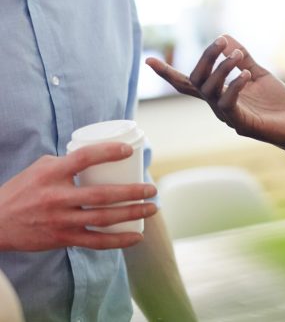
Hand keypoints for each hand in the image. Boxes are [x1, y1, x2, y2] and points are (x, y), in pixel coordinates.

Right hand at [0, 143, 157, 251]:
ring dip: (131, 214)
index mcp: (52, 174)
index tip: (128, 150)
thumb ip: (68, 161)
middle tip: (152, 188)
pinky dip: (117, 240)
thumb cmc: (22, 190)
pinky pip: (94, 242)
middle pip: (102, 195)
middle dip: (132, 192)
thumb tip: (100, 156)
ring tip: (152, 208)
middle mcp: (57, 198)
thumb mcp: (42, 168)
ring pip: (102, 219)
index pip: (84, 158)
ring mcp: (60, 220)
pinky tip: (136, 236)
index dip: (108, 152)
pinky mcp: (61, 238)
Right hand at [146, 35, 284, 156]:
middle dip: (206, 58)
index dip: (168, 73)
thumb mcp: (258, 74)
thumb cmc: (277, 103)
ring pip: (211, 91)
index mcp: (219, 94)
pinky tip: (245, 74)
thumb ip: (242, 58)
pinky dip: (235, 85)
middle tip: (221, 41)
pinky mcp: (243, 124)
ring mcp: (229, 117)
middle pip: (197, 80)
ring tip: (237, 55)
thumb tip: (225, 36)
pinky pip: (229, 104)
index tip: (148, 60)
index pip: (189, 83)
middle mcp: (218, 106)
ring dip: (222, 68)